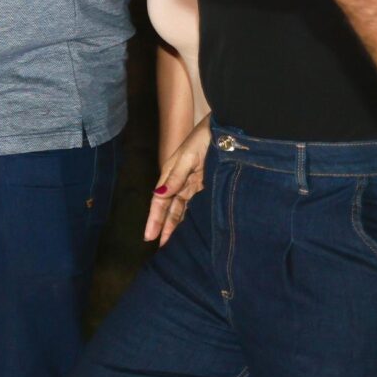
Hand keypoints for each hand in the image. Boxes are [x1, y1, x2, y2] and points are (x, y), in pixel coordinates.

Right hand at [145, 118, 209, 245]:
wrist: (226, 130)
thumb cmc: (203, 140)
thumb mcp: (187, 157)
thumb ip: (175, 177)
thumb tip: (159, 196)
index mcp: (171, 174)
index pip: (160, 201)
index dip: (154, 219)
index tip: (149, 237)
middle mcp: (180, 182)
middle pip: (169, 208)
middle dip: (163, 226)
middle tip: (159, 247)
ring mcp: (193, 184)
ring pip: (181, 209)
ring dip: (175, 224)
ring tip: (170, 243)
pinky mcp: (206, 185)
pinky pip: (195, 205)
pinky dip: (190, 217)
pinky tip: (188, 228)